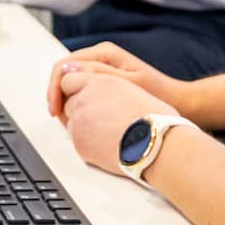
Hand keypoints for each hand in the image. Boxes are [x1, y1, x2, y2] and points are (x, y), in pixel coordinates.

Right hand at [47, 41, 189, 121]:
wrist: (179, 103)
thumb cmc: (158, 94)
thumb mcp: (127, 84)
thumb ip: (98, 75)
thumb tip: (68, 70)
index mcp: (104, 53)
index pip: (64, 65)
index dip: (54, 88)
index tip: (55, 110)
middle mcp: (101, 58)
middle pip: (65, 74)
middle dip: (58, 95)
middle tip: (59, 119)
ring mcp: (102, 71)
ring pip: (72, 84)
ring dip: (66, 101)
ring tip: (68, 122)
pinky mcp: (106, 84)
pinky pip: (82, 91)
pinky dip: (76, 104)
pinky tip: (80, 119)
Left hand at [56, 65, 178, 174]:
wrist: (156, 145)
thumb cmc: (154, 118)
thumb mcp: (132, 87)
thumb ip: (105, 82)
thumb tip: (87, 82)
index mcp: (98, 81)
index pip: (68, 80)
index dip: (76, 88)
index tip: (81, 95)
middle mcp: (84, 99)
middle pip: (69, 102)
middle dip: (80, 108)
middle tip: (101, 118)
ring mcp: (79, 123)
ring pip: (71, 122)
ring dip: (83, 125)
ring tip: (108, 131)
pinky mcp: (79, 144)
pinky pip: (77, 140)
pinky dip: (87, 141)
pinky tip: (106, 143)